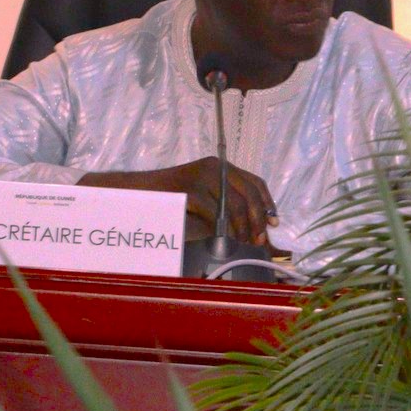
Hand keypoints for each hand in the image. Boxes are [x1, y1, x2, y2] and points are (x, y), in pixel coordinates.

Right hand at [83, 159, 279, 247]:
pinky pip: (214, 213)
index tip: (274, 223)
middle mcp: (214, 167)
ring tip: (243, 243)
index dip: (267, 203)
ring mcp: (201, 177)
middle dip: (257, 220)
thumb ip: (225, 205)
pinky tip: (223, 239)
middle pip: (248, 194)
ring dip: (242, 228)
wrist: (136, 193)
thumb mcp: (202, 196)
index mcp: (219, 166)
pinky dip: (222, 229)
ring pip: (234, 206)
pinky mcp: (190, 190)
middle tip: (259, 240)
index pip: (254, 182)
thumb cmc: (169, 199)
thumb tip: (257, 228)